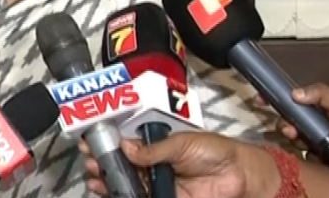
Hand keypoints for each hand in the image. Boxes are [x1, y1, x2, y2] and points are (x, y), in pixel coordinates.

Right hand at [79, 132, 280, 197]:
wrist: (239, 177)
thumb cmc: (215, 152)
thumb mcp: (182, 143)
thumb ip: (154, 149)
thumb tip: (126, 146)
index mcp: (157, 143)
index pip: (127, 139)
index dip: (109, 138)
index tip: (91, 137)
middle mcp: (153, 162)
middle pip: (121, 161)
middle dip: (102, 158)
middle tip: (89, 156)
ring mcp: (156, 182)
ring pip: (125, 181)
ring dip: (106, 177)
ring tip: (93, 173)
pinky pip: (137, 197)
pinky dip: (119, 194)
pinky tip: (105, 189)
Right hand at [276, 83, 328, 176]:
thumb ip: (321, 94)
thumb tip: (295, 92)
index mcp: (320, 106)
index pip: (292, 99)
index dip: (275, 98)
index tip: (259, 97)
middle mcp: (316, 122)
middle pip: (289, 120)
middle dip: (282, 121)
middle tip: (286, 125)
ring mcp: (318, 140)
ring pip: (294, 138)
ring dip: (291, 137)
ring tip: (295, 137)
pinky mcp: (322, 158)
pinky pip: (304, 156)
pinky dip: (301, 154)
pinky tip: (304, 151)